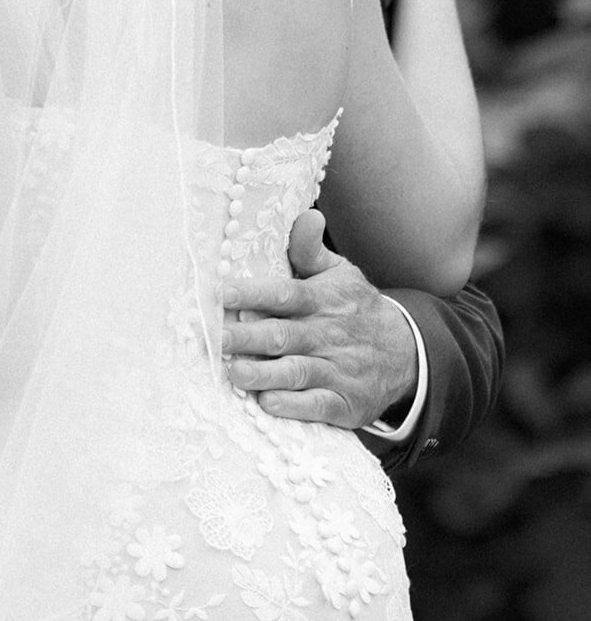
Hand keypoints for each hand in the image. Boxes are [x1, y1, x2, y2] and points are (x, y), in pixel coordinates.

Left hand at [221, 209, 417, 427]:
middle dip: (246, 337)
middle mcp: (328, 334)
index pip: (285, 294)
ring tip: (233, 372)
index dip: (253, 293)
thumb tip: (307, 215)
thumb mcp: (340, 273)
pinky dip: (293, 406)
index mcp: (323, 299)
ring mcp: (337, 370)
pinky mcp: (344, 403)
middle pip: (283, 335)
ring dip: (263, 373)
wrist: (405, 353)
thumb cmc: (356, 307)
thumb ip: (311, 250)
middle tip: (215, 338)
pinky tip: (268, 403)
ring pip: (296, 371)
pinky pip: (317, 406)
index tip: (221, 293)